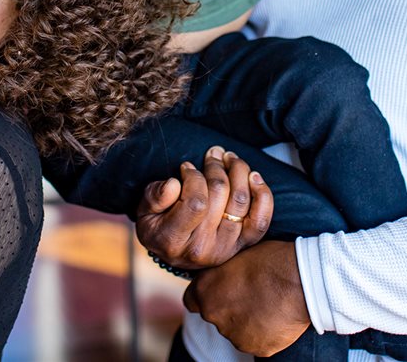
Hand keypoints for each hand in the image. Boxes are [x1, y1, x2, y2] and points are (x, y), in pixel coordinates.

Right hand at [136, 145, 272, 269]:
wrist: (173, 251)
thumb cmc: (157, 224)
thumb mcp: (144, 211)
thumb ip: (154, 196)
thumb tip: (174, 184)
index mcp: (174, 240)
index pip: (196, 203)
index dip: (194, 178)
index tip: (187, 167)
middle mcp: (203, 249)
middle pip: (220, 197)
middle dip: (216, 167)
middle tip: (212, 154)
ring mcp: (226, 249)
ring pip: (241, 201)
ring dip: (238, 171)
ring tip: (228, 158)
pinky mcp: (242, 245)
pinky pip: (261, 220)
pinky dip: (262, 195)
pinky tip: (253, 176)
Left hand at [185, 240, 310, 354]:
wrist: (301, 280)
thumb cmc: (271, 260)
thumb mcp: (236, 255)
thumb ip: (221, 272)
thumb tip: (220, 276)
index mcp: (206, 291)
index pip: (191, 300)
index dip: (205, 293)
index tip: (218, 289)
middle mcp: (214, 317)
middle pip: (216, 315)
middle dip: (230, 306)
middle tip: (252, 292)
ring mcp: (235, 336)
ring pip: (237, 330)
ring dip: (247, 320)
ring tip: (268, 302)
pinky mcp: (258, 348)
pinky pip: (258, 340)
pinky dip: (265, 331)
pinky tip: (276, 315)